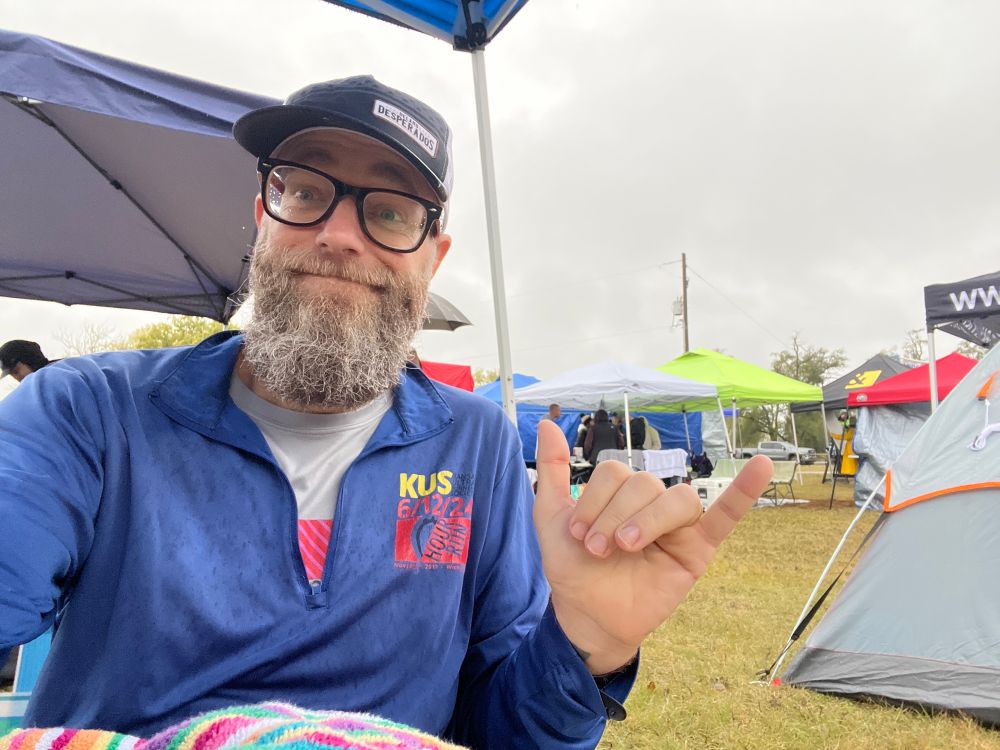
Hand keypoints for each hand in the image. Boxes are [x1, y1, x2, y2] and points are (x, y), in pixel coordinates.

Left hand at [533, 420, 772, 673]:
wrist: (586, 616)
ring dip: (650, 520)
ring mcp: (676, 525)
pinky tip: (761, 466)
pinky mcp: (698, 549)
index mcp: (620, 492)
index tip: (578, 535)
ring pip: (678, 498)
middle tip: (598, 549)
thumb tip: (545, 423)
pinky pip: (727, 516)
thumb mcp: (551, 516)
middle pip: (645, 483)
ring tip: (627, 546)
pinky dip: (745, 491)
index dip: (594, 500)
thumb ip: (552, 469)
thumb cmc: (573, 567)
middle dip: (616, 515)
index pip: (616, 472)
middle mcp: (650, 502)